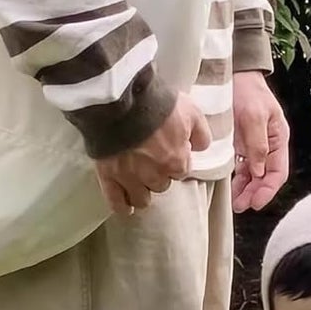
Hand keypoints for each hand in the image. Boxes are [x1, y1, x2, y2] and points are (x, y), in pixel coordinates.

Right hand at [95, 95, 210, 214]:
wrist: (121, 100)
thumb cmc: (157, 103)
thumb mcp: (191, 111)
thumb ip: (201, 133)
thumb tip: (200, 147)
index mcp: (177, 161)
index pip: (181, 170)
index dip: (175, 159)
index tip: (168, 150)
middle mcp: (155, 175)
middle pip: (161, 184)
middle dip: (158, 174)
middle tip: (150, 160)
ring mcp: (130, 178)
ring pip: (141, 198)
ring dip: (142, 192)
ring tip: (138, 183)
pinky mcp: (109, 176)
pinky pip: (116, 201)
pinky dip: (122, 207)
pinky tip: (126, 209)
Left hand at [232, 71, 289, 212]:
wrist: (235, 77)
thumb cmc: (248, 92)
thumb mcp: (254, 115)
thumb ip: (257, 143)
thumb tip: (259, 171)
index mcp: (278, 139)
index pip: (278, 172)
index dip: (268, 190)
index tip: (256, 202)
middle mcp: (269, 146)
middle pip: (266, 177)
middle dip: (256, 194)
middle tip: (242, 206)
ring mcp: (255, 147)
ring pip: (254, 176)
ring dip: (246, 191)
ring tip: (236, 204)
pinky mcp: (241, 146)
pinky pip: (242, 168)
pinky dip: (237, 180)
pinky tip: (231, 189)